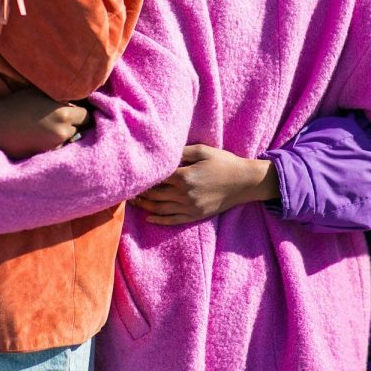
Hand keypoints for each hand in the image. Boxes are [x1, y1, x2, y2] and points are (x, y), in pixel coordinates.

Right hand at [0, 88, 91, 159]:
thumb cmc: (13, 106)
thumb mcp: (39, 94)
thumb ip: (60, 98)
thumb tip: (76, 99)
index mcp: (63, 112)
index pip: (87, 115)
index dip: (82, 114)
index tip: (77, 112)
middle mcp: (63, 130)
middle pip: (82, 130)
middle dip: (75, 125)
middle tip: (64, 121)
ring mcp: (55, 145)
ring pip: (71, 140)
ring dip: (66, 136)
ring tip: (50, 129)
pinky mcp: (47, 155)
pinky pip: (59, 150)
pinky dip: (56, 145)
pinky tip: (43, 139)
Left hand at [132, 144, 279, 225]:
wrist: (244, 182)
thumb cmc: (224, 162)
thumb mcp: (202, 150)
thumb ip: (181, 152)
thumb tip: (163, 155)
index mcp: (184, 176)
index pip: (156, 178)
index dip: (143, 178)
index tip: (132, 175)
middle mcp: (185, 194)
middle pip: (154, 195)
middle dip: (140, 193)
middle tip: (127, 190)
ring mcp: (190, 207)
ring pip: (160, 209)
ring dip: (145, 206)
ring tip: (133, 202)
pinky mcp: (196, 215)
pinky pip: (173, 220)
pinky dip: (159, 220)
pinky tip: (149, 217)